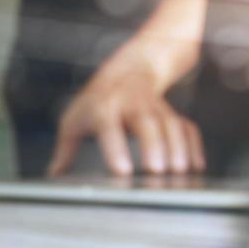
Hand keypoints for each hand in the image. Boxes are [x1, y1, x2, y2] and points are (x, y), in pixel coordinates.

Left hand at [49, 60, 205, 176]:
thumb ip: (65, 150)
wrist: (127, 71)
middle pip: (146, 123)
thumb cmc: (96, 102)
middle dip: (154, 146)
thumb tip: (54, 176)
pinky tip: (195, 167)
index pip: (109, 125)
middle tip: (157, 172)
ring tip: (179, 174)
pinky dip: (193, 145)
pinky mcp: (171, 112)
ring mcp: (155, 107)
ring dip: (177, 148)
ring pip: (170, 124)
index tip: (122, 171)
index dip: (115, 147)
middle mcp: (131, 104)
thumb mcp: (74, 120)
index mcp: (104, 107)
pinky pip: (186, 127)